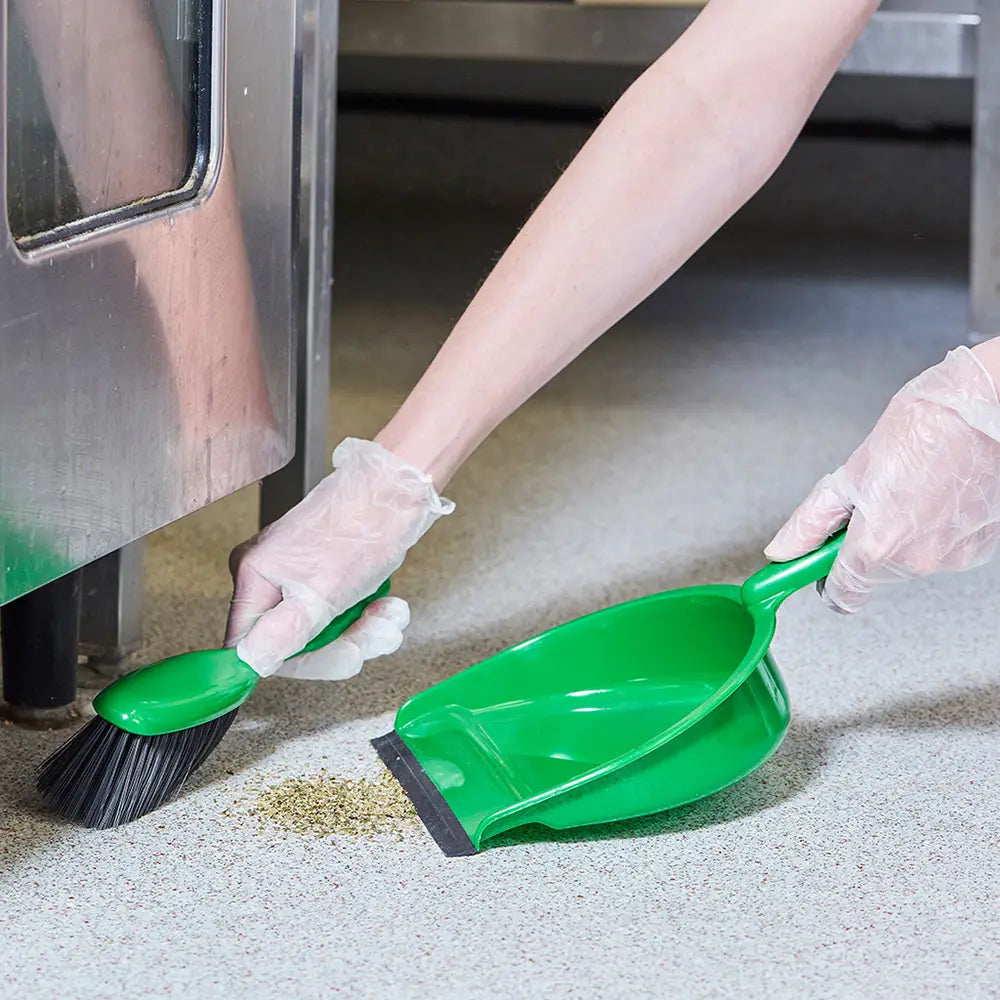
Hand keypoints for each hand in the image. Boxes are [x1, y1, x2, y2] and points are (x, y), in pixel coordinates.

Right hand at [225, 438, 453, 677]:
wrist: (396, 493)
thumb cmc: (362, 527)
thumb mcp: (322, 594)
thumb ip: (282, 634)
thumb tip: (248, 664)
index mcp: (254, 577)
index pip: (250, 645)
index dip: (295, 662)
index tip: (332, 661)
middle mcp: (270, 578)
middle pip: (295, 643)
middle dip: (342, 645)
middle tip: (372, 636)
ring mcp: (298, 577)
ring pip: (325, 633)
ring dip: (363, 632)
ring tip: (386, 615)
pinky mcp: (324, 577)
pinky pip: (342, 616)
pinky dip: (369, 616)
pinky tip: (386, 605)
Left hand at [765, 346, 999, 612]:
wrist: (991, 406)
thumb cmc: (927, 427)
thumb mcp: (851, 472)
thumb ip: (812, 522)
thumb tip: (783, 549)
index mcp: (879, 546)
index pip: (842, 596)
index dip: (824, 578)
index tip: (818, 561)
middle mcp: (919, 561)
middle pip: (874, 574)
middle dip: (865, 544)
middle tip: (872, 499)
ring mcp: (955, 557)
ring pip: (910, 559)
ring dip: (902, 534)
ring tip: (912, 486)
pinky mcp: (983, 546)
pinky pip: (944, 547)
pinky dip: (935, 527)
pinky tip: (939, 491)